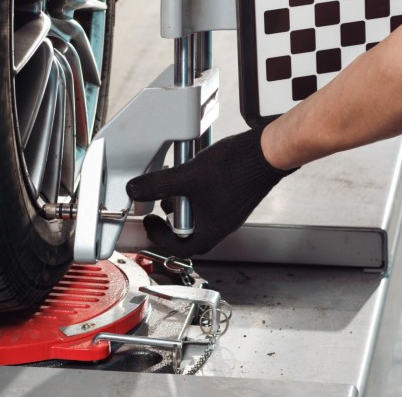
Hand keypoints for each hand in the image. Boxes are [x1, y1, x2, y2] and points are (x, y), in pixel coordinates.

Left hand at [125, 127, 296, 256]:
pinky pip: (210, 202)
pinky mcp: (234, 196)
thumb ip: (158, 185)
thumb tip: (135, 190)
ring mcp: (230, 210)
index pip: (179, 248)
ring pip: (200, 216)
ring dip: (184, 204)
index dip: (159, 237)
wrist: (266, 152)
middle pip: (190, 234)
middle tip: (161, 207)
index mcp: (211, 230)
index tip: (150, 223)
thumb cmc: (237, 169)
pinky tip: (193, 174)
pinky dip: (197, 193)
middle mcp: (222, 224)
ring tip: (174, 185)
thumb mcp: (187, 177)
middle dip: (171, 221)